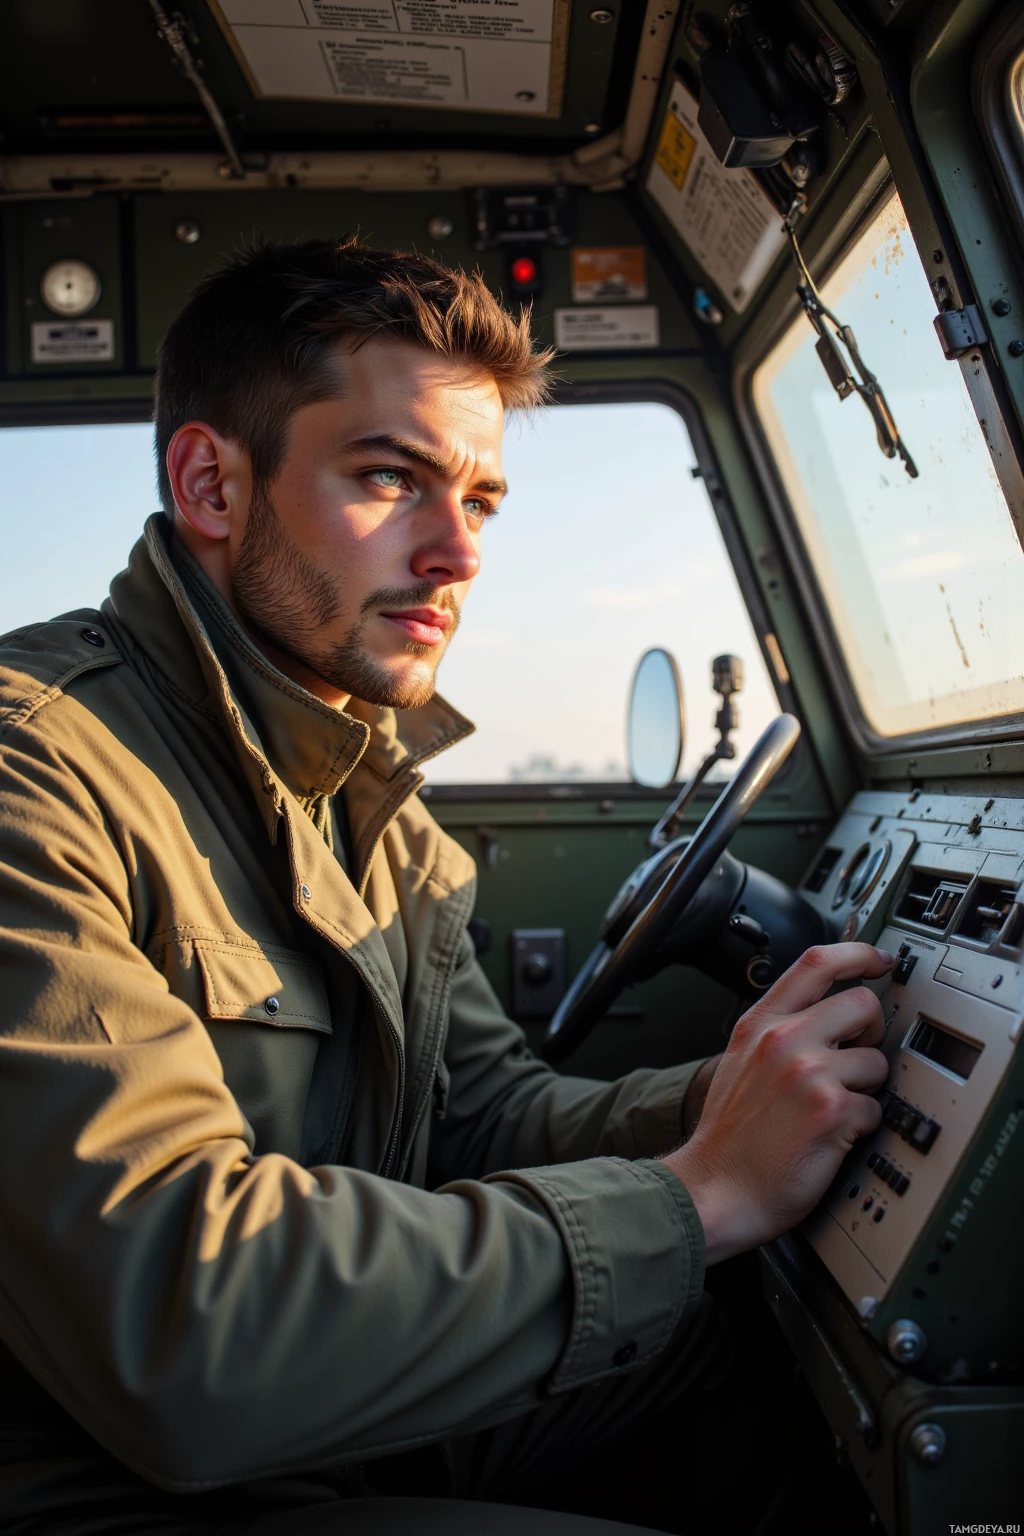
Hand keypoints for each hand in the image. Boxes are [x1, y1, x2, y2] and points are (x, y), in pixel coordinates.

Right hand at [662, 943, 891, 1263]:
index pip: (816, 963)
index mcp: (760, 1024)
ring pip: (877, 1060)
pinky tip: (833, 1136)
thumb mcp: (741, 1061)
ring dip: (866, 1088)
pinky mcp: (832, 1110)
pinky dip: (862, 1126)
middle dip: (871, 1033)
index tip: (879, 959)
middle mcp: (784, 1040)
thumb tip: (829, 1018)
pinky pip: (876, 1108)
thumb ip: (779, 1031)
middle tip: (856, 1058)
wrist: (716, 1189)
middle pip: (862, 1004)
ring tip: (835, 1108)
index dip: (858, 954)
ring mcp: (809, 1073)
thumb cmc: (729, 1136)